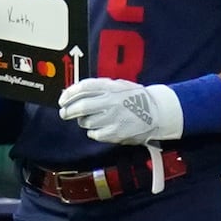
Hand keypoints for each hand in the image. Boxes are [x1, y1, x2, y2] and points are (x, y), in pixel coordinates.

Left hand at [56, 75, 182, 143]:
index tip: (62, 99)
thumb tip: (73, 92)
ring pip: (86, 122)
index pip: (84, 88)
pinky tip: (99, 128)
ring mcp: (113, 119)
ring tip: (88, 120)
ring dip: (82, 121)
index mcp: (111, 87)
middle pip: (81, 107)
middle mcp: (111, 102)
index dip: (69, 93)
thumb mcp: (119, 85)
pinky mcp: (115, 133)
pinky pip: (94, 134)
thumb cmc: (135, 98)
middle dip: (68, 111)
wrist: (157, 113)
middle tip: (64, 113)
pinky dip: (93, 132)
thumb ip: (99, 88)